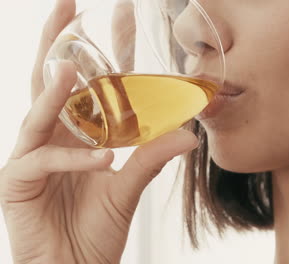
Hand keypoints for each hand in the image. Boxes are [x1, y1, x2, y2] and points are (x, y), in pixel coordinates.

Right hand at [0, 0, 198, 262]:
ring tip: (71, 66)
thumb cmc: (96, 228)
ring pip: (39, 112)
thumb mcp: (129, 186)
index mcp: (81, 131)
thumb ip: (152, 157)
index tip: (121, 13)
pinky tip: (103, 160)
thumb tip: (190, 133)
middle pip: (53, 80)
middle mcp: (55, 135)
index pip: (94, 81)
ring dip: (55, 90)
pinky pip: (44, 161)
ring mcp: (33, 154)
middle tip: (67, 6)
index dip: (107, 47)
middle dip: (59, 43)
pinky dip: (75, 159)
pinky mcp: (18, 181)